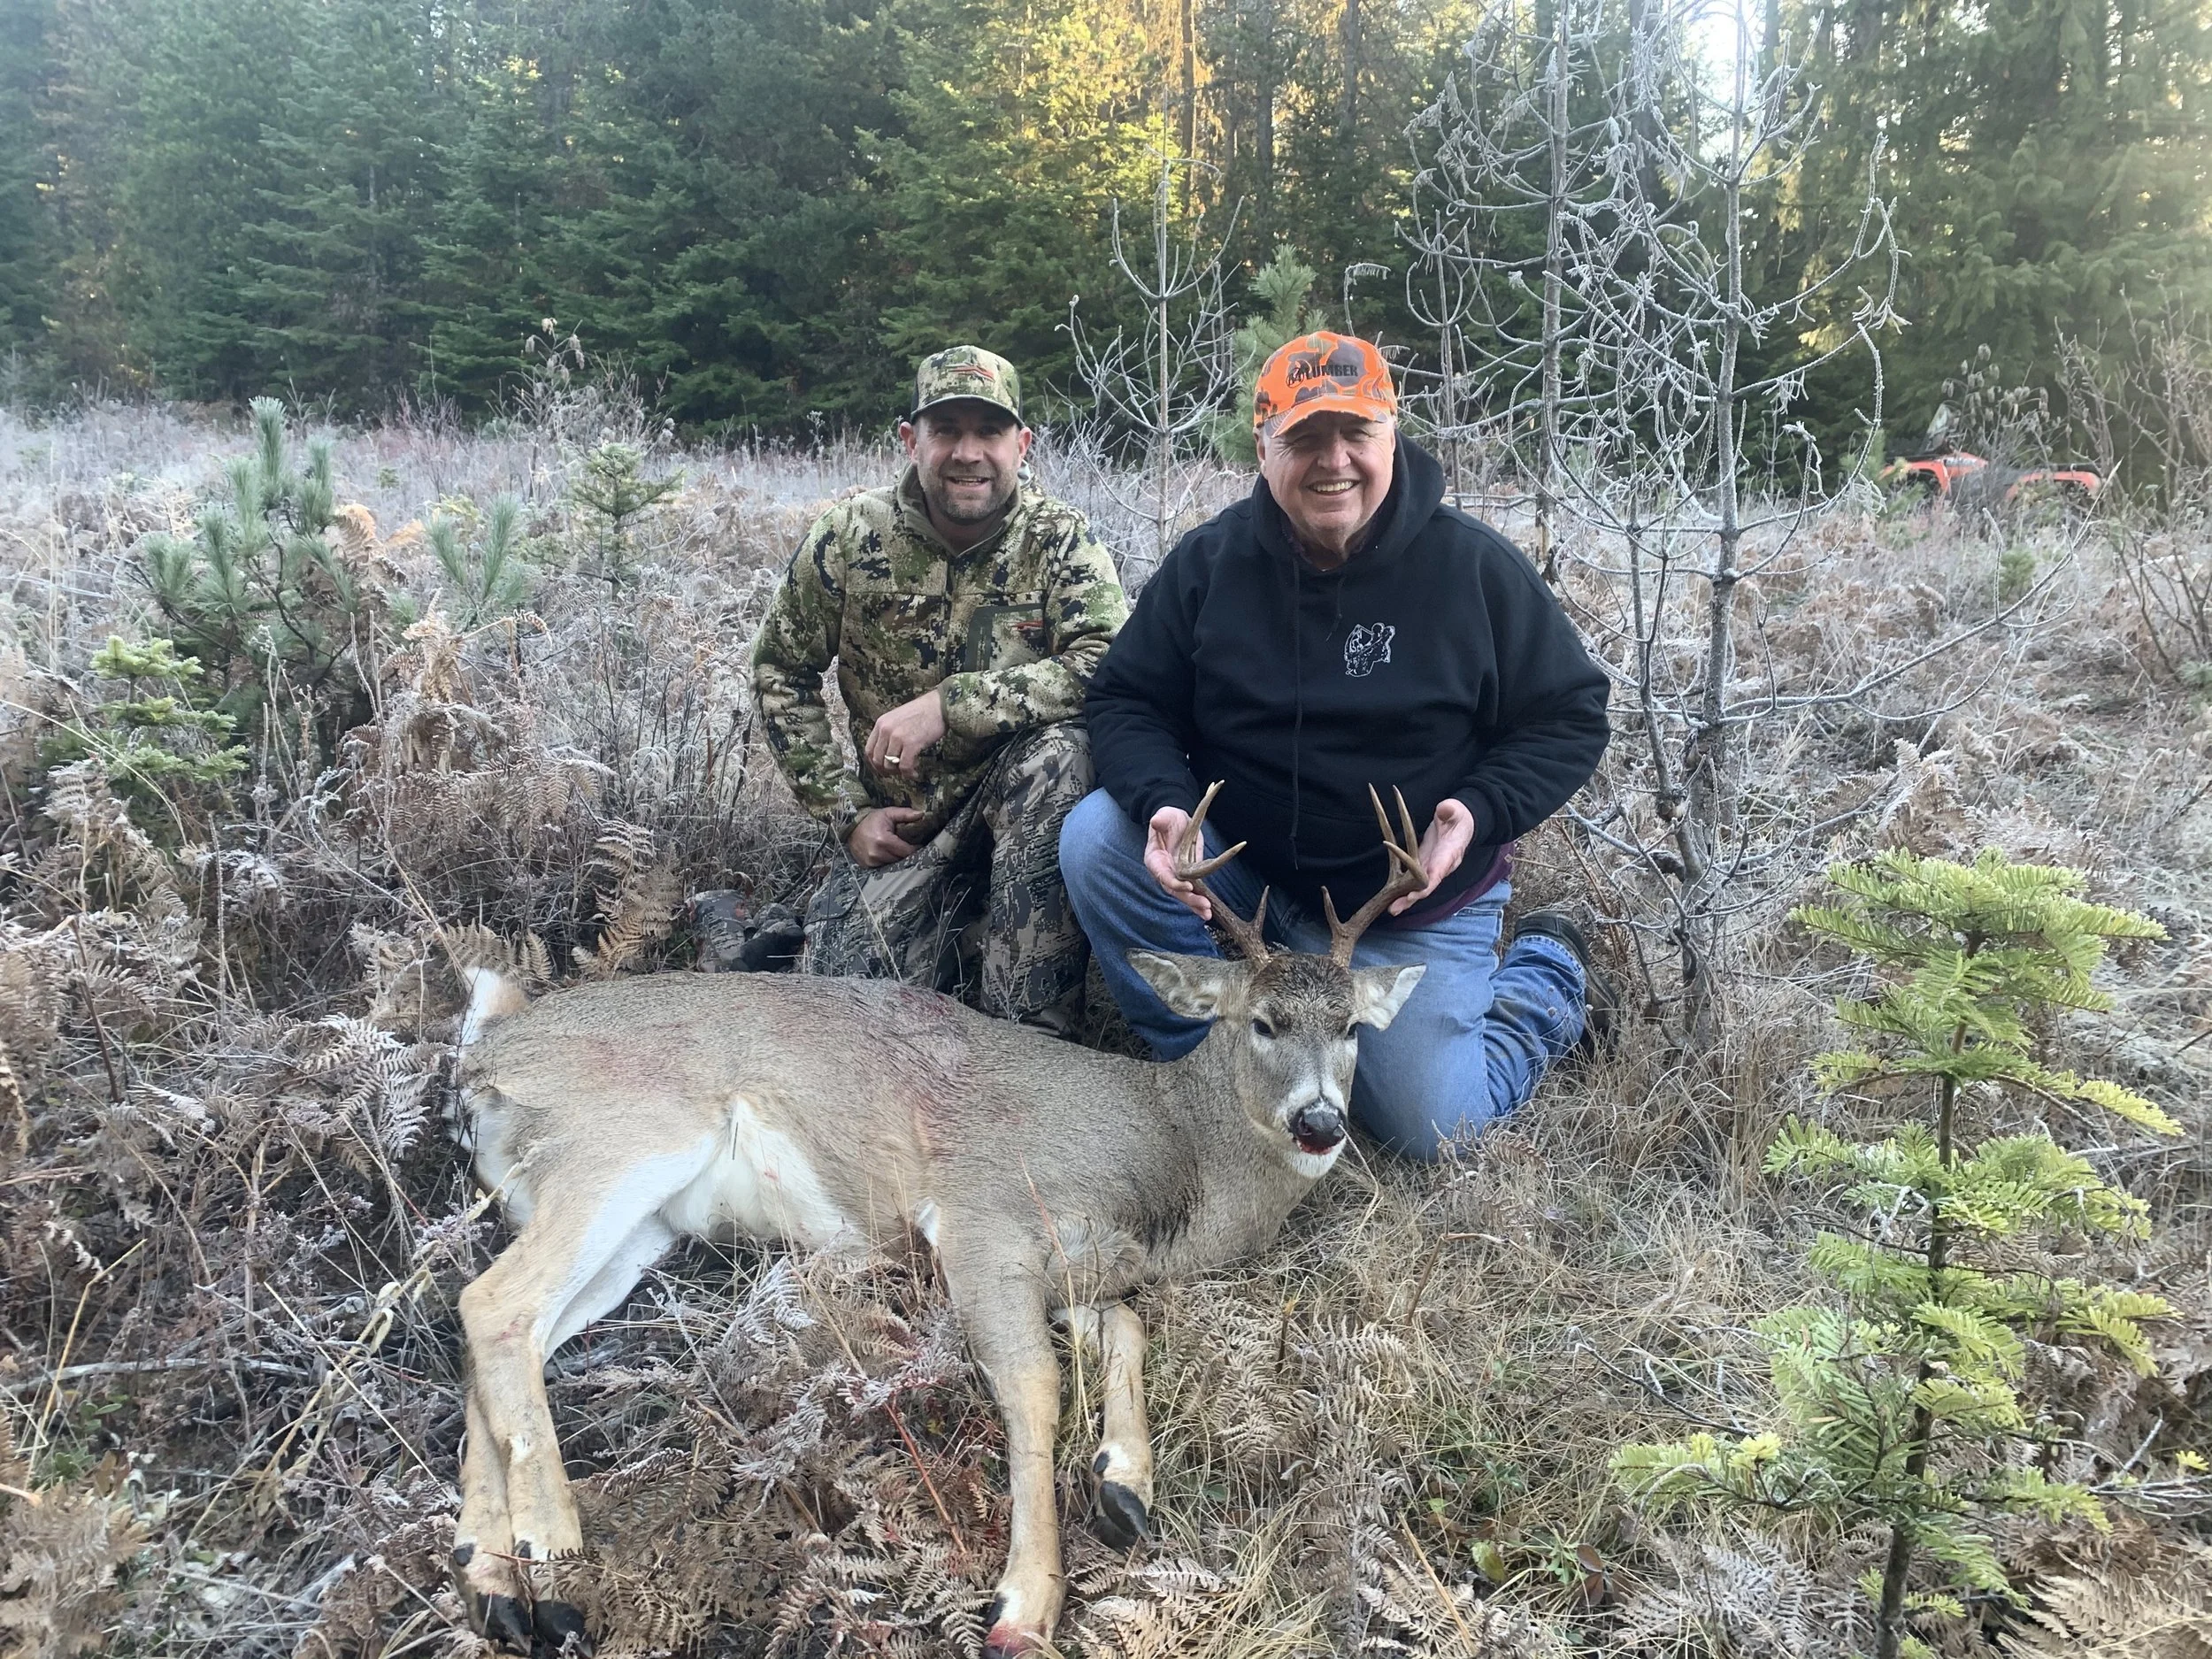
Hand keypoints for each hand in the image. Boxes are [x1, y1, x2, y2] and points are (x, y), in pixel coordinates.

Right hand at [848, 806, 927, 867]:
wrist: (851, 826)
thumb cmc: (872, 819)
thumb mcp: (889, 813)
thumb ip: (905, 814)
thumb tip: (922, 814)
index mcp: (884, 841)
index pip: (907, 851)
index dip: (915, 848)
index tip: (917, 843)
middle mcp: (876, 854)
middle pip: (901, 859)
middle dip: (906, 853)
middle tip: (907, 845)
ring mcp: (870, 862)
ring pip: (893, 864)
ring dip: (897, 858)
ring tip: (896, 849)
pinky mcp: (866, 866)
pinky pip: (883, 867)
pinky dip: (887, 861)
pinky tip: (887, 854)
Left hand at [864, 690, 946, 778]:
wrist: (940, 705)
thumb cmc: (923, 712)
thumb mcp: (898, 718)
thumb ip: (889, 733)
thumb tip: (887, 754)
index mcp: (881, 723)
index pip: (868, 750)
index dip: (874, 764)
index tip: (882, 770)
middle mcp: (886, 730)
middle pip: (877, 760)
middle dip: (886, 771)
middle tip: (897, 773)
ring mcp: (898, 737)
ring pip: (889, 765)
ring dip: (899, 772)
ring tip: (909, 769)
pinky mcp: (911, 744)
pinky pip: (905, 766)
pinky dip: (909, 774)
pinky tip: (915, 773)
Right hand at [1143, 806, 1213, 920]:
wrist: (1177, 823)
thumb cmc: (1168, 819)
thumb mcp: (1165, 815)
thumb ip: (1161, 819)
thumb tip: (1156, 821)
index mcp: (1154, 859)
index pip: (1162, 874)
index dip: (1173, 882)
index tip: (1187, 886)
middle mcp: (1163, 871)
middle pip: (1173, 889)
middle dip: (1188, 898)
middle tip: (1203, 905)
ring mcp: (1175, 876)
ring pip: (1183, 894)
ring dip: (1194, 904)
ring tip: (1207, 913)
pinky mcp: (1187, 877)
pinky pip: (1192, 892)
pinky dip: (1199, 902)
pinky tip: (1207, 911)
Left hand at [1389, 798, 1474, 914]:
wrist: (1462, 823)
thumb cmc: (1459, 816)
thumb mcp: (1456, 810)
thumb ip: (1450, 810)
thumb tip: (1445, 809)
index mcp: (1450, 853)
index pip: (1439, 871)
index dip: (1427, 884)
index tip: (1415, 894)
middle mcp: (1442, 865)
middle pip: (1426, 887)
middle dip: (1411, 899)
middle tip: (1394, 909)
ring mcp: (1433, 867)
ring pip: (1418, 887)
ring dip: (1405, 899)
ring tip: (1390, 910)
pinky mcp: (1424, 864)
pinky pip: (1413, 880)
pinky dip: (1403, 890)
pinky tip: (1391, 899)